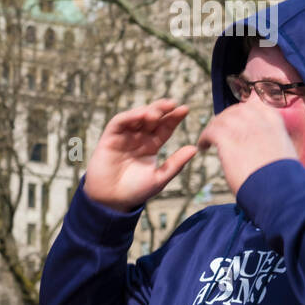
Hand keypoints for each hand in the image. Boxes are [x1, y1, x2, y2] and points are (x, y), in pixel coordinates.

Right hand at [83, 99, 198, 211]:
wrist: (111, 201)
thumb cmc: (135, 191)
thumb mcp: (159, 178)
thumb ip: (175, 163)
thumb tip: (194, 148)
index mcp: (151, 146)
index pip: (165, 128)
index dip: (174, 118)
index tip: (185, 110)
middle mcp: (138, 138)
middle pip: (152, 118)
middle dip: (162, 109)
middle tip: (172, 104)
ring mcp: (124, 137)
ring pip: (136, 117)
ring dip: (146, 111)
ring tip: (157, 112)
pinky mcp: (109, 138)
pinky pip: (119, 122)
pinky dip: (129, 116)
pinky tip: (141, 115)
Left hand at [196, 98, 297, 194]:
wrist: (279, 186)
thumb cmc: (283, 175)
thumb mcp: (285, 148)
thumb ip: (274, 137)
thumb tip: (267, 140)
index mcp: (273, 119)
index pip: (254, 102)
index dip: (242, 112)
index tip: (236, 122)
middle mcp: (257, 118)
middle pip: (234, 110)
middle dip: (225, 120)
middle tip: (219, 133)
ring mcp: (241, 126)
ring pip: (220, 120)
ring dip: (213, 130)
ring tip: (209, 141)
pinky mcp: (227, 138)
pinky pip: (209, 131)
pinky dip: (204, 139)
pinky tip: (204, 147)